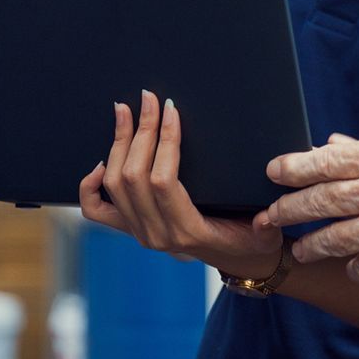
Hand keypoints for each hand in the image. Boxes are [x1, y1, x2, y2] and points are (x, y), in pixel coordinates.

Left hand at [79, 90, 282, 277]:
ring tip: (125, 111)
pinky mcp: (130, 228)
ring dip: (118, 143)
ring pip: (115, 184)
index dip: (165, 140)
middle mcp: (156, 234)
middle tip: (149, 99)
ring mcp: (139, 231)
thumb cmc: (254, 240)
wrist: (239, 260)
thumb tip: (268, 215)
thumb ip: (267, 225)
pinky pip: (97, 210)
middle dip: (141, 131)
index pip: (164, 180)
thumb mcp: (267, 235)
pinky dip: (90, 184)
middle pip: (133, 176)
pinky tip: (99, 159)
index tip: (172, 108)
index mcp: (188, 231)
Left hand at [262, 133, 358, 285]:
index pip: (328, 160)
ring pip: (331, 238)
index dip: (294, 166)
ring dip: (310, 245)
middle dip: (287, 208)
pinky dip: (353, 267)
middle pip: (319, 199)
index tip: (273, 172)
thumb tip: (331, 144)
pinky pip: (358, 267)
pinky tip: (353, 266)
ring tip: (299, 248)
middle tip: (269, 216)